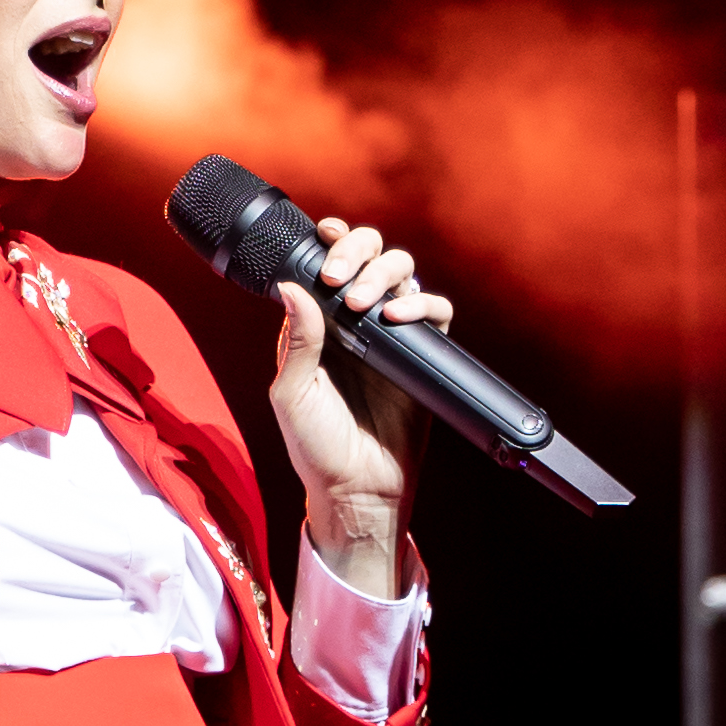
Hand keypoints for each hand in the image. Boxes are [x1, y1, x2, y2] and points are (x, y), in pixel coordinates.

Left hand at [269, 218, 454, 596]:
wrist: (357, 489)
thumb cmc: (315, 447)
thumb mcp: (293, 394)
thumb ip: (297, 341)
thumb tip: (291, 287)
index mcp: (315, 326)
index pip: (326, 266)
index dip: (331, 243)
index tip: (326, 236)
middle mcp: (352, 324)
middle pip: (368, 257)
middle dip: (358, 250)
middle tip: (339, 277)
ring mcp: (388, 336)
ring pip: (402, 276)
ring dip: (384, 273)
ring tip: (363, 302)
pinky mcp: (420, 354)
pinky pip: (435, 314)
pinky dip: (422, 305)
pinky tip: (398, 318)